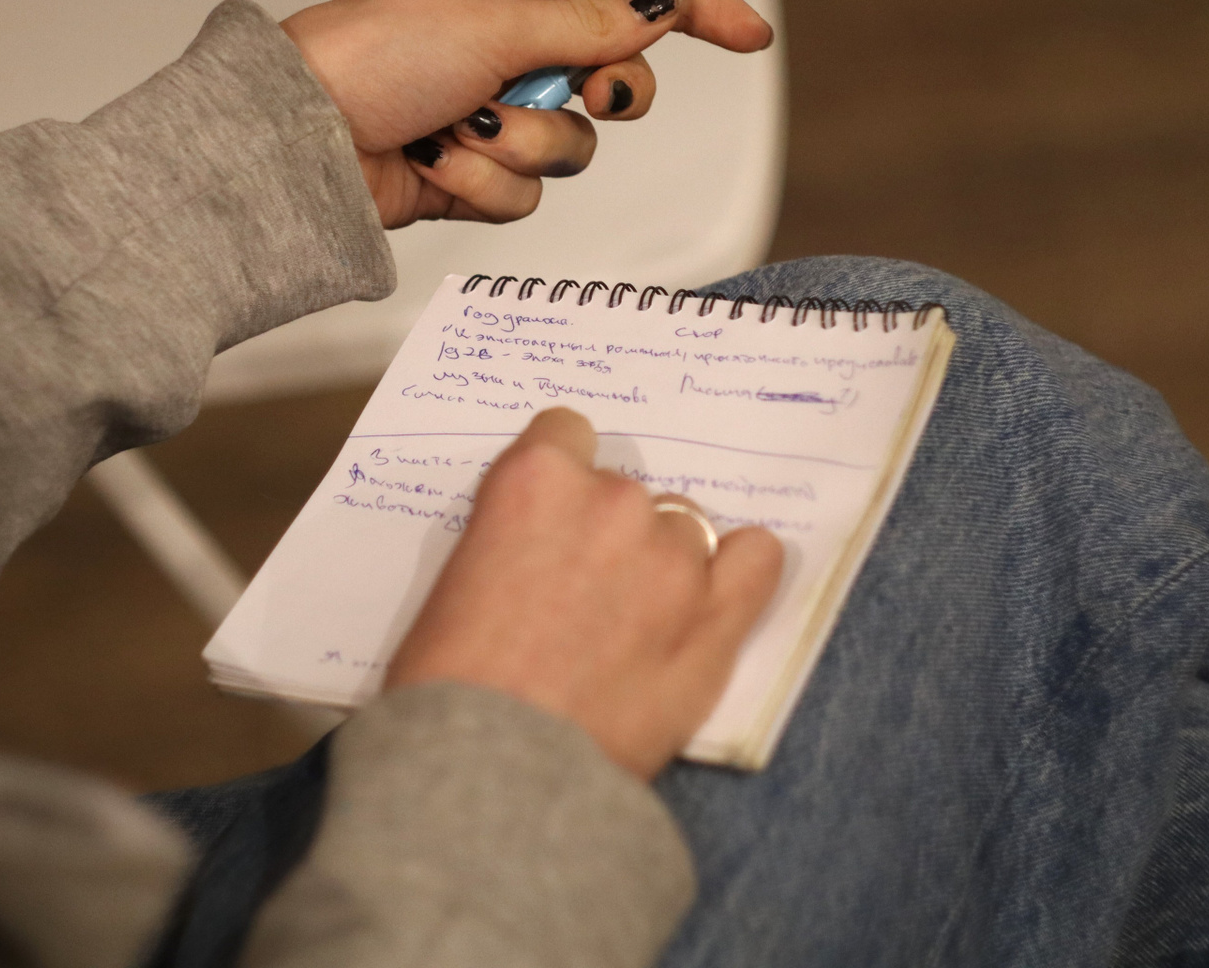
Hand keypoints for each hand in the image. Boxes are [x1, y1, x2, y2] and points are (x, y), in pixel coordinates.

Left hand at [281, 0, 772, 228]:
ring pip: (573, 146)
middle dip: (602, 95)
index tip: (749, 33)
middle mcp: (506, 45)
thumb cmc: (369, 58)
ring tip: (461, 131)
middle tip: (580, 93)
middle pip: (616, 77)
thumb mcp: (492, 24)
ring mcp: (492, 113)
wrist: (298, 147)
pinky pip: (526, 192)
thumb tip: (661, 5)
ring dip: (523, 145)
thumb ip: (586, 24)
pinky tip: (434, 166)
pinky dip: (485, 185)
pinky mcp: (474, 174)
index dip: (693, 8)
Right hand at [386, 408, 783, 779]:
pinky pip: (757, 559)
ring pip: (685, 529)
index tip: (555, 521)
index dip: (561, 480)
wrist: (493, 776)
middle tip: (584, 597)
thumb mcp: (457, 583)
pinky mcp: (717, 618)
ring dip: (663, 564)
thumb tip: (543, 554)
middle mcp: (612, 502)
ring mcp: (673, 558)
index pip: (567, 433)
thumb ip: (513, 539)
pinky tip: (711, 600)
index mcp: (535, 483)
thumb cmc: (451, 687)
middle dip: (608, 533)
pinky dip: (739, 572)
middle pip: (627, 490)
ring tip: (634, 626)